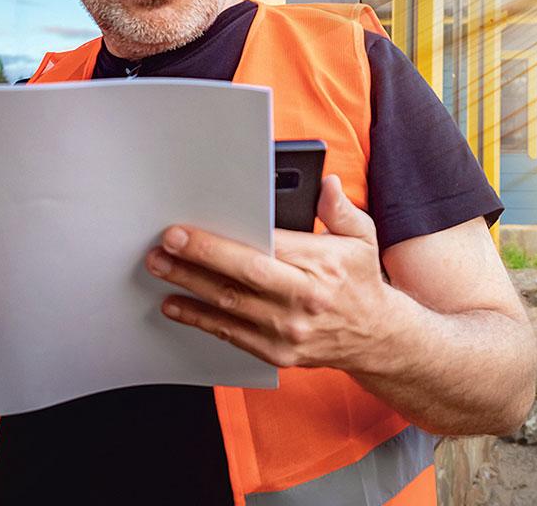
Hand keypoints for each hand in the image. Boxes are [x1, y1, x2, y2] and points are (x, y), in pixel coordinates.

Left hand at [145, 175, 398, 370]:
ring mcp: (289, 331)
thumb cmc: (361, 282)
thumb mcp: (362, 238)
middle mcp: (303, 300)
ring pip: (229, 306)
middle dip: (197, 260)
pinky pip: (231, 334)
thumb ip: (340, 210)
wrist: (375, 337)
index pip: (266, 248)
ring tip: (161, 269)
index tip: (189, 231)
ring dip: (189, 287)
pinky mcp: (277, 353)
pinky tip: (177, 305)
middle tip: (165, 246)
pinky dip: (200, 319)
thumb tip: (326, 184)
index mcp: (323, 266)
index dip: (223, 241)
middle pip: (241, 278)